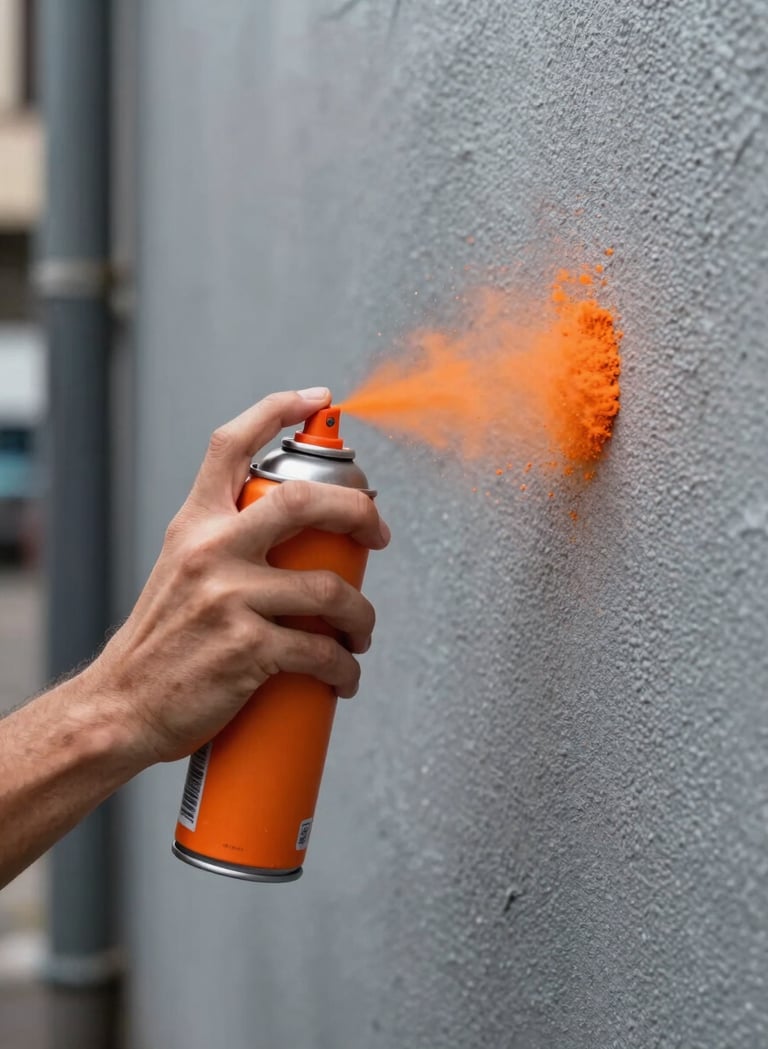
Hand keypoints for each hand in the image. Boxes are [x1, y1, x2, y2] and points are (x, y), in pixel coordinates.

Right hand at [83, 388, 389, 768]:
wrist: (122, 706)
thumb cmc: (160, 642)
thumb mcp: (179, 569)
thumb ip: (226, 540)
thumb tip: (295, 529)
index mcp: (193, 525)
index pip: (231, 446)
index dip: (277, 409)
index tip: (315, 399)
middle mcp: (209, 551)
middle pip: (303, 500)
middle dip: (358, 510)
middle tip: (377, 532)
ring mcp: (228, 599)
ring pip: (328, 590)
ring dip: (361, 614)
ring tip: (360, 631)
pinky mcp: (247, 650)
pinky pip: (320, 651)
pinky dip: (345, 666)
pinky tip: (344, 674)